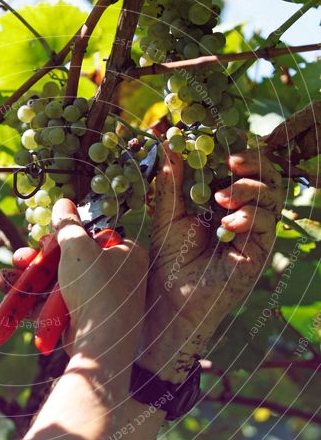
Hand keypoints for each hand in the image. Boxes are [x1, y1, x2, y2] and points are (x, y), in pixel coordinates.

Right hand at [0, 199, 147, 363]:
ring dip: (29, 279)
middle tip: (20, 258)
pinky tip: (6, 291)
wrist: (98, 343)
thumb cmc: (96, 288)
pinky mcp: (83, 320)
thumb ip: (68, 224)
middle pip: (71, 260)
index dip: (68, 236)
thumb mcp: (78, 247)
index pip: (95, 236)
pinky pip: (55, 304)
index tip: (46, 238)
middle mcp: (117, 277)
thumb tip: (63, 201)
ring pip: (58, 283)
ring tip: (4, 277)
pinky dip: (32, 299)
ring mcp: (99, 300)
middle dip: (39, 260)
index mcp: (126, 254)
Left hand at [138, 145, 283, 381]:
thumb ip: (172, 180)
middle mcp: (244, 213)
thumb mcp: (167, 214)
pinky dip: (250, 216)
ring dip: (250, 190)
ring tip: (222, 198)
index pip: (242, 167)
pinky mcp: (259, 253)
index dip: (239, 150)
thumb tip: (169, 141)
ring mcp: (254, 233)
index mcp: (224, 200)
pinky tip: (229, 223)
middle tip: (231, 161)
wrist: (170, 301)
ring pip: (272, 197)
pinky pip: (268, 225)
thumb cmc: (168, 260)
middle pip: (266, 176)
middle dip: (253, 162)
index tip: (223, 139)